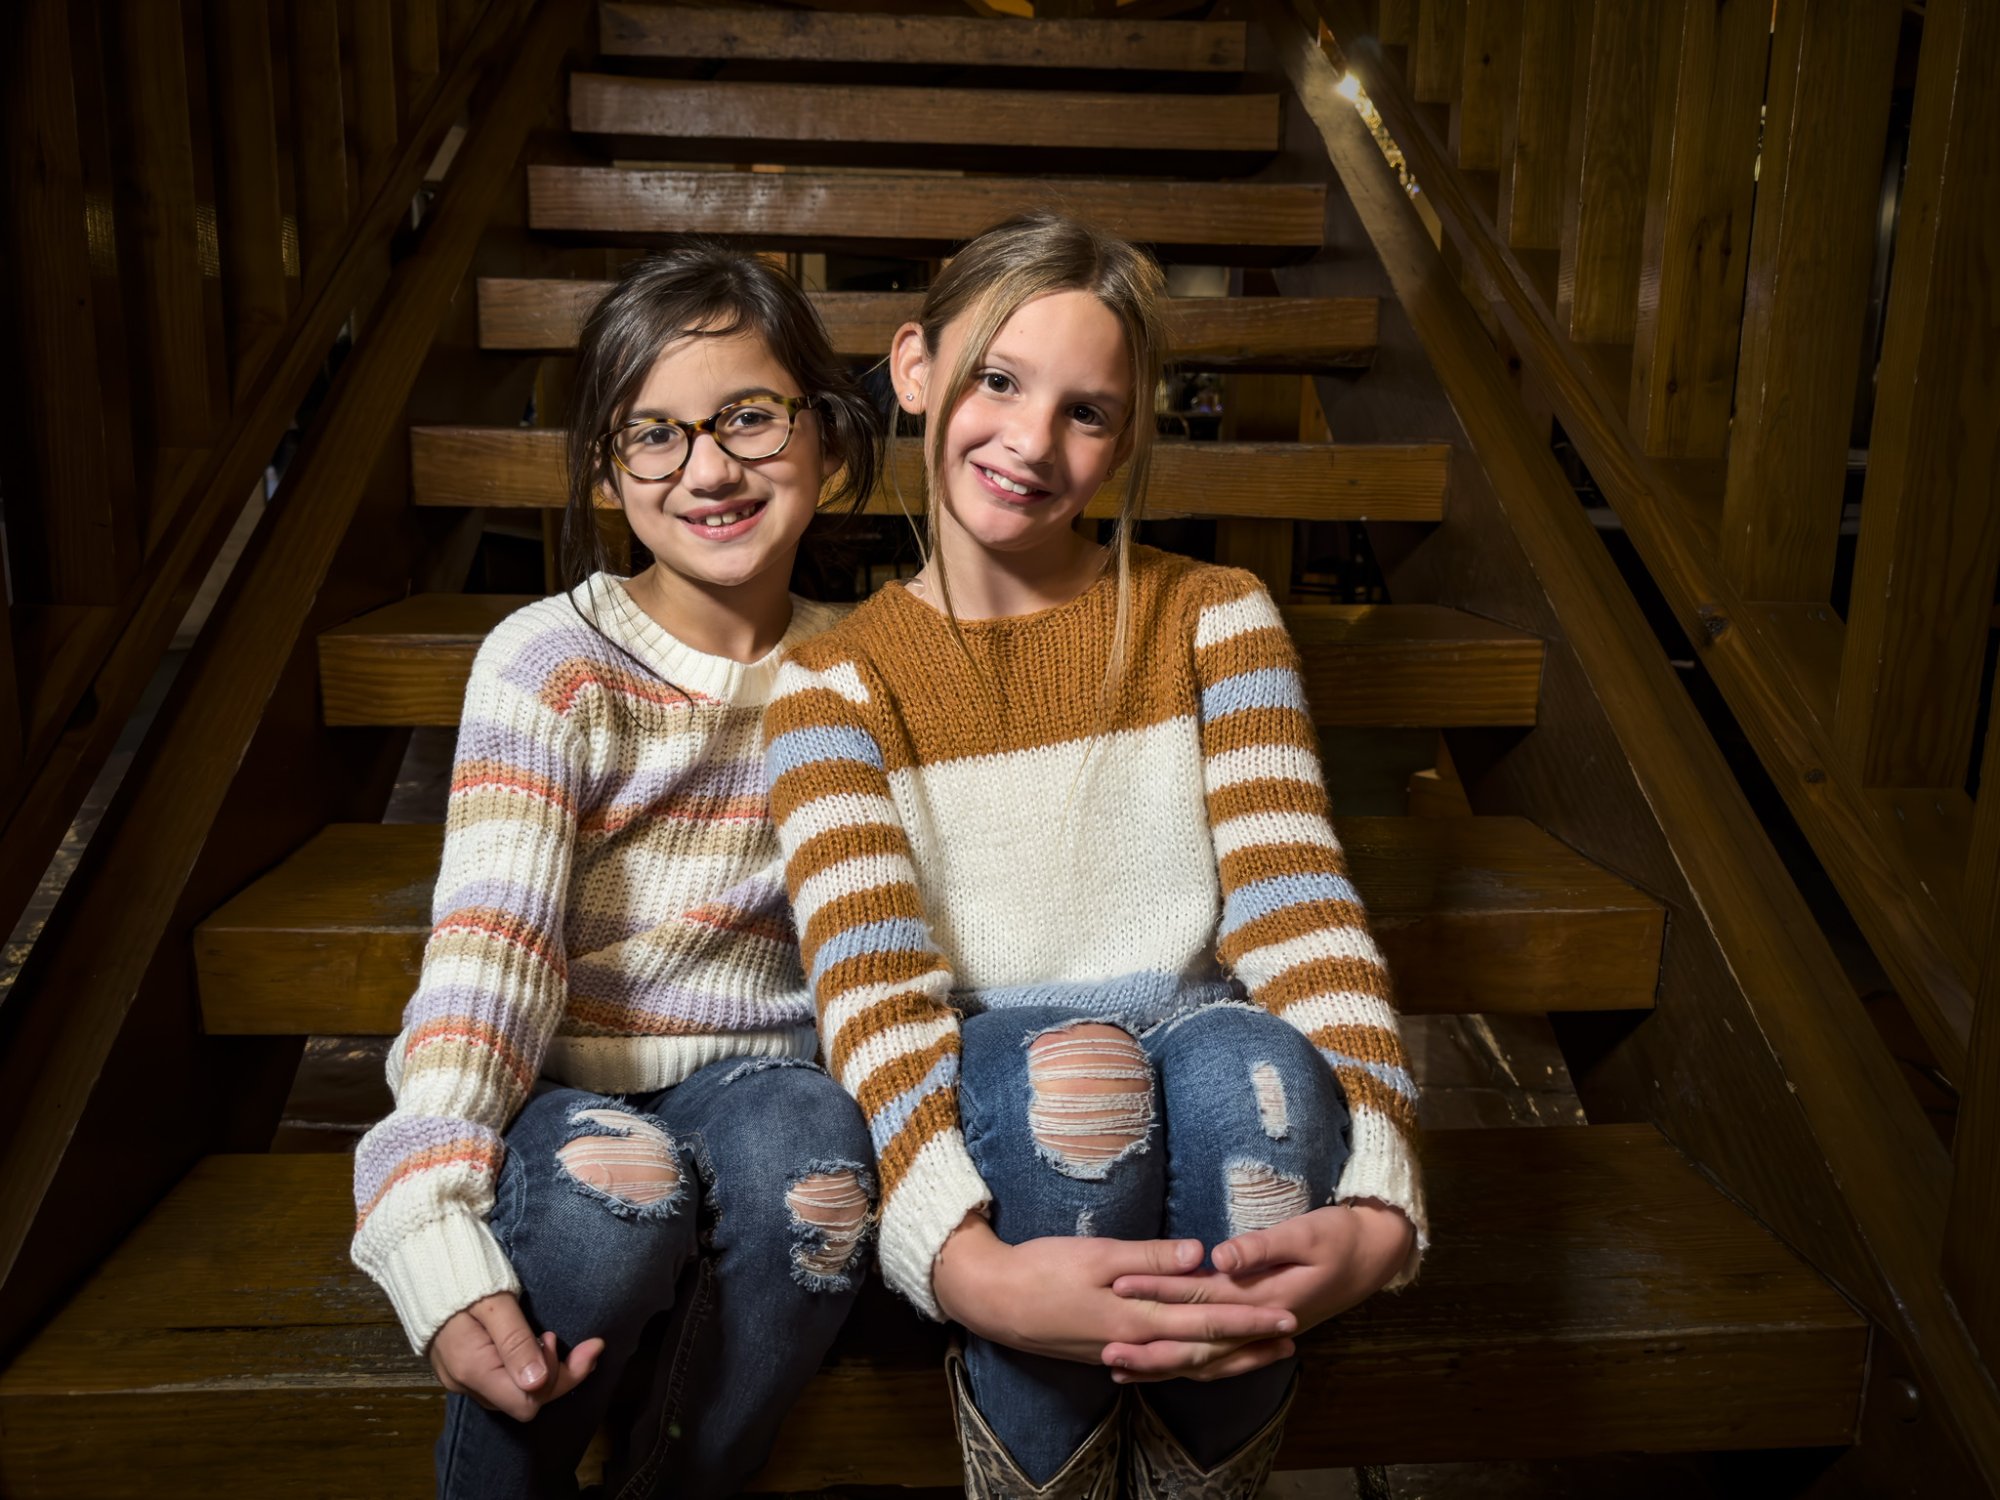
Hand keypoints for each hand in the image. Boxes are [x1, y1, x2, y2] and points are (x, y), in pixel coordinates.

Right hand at [428, 1292, 604, 1420]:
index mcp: (472, 1369)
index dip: (557, 1379)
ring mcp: (462, 1380)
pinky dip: (525, 1370)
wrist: (426, 1263)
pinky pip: (502, 1384)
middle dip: (558, 1375)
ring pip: (514, 1395)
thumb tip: (538, 1383)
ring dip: (544, 1373)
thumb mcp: (495, 1303)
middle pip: (524, 1401)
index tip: (561, 1339)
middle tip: (572, 1339)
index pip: (527, 1403)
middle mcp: (465, 1383)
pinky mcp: (463, 1370)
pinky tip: (535, 1346)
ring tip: (551, 1338)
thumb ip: (515, 1342)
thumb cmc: (464, 1277)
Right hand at [931, 1215, 1298, 1381]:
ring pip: (1187, 1363)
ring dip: (1228, 1358)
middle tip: (1291, 1337)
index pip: (1207, 1320)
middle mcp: (1136, 1343)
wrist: (994, 1300)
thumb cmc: (1042, 1269)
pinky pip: (1163, 1364)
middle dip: (1251, 1344)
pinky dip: (1191, 1363)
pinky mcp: (1109, 1352)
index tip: (1286, 1315)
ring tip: (1262, 1353)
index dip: (1249, 1319)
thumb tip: (1202, 1255)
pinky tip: (1202, 1358)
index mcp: (1137, 1318)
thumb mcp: (1097, 1254)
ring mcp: (1123, 1352)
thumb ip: (1150, 1257)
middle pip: (1206, 1349)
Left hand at [1102, 1202, 1414, 1381]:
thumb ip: (1261, 1247)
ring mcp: (1262, 1334)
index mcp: (1267, 1298)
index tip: (1120, 1285)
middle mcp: (1261, 1325)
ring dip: (1165, 1365)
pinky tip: (1165, 1365)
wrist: (1375, 1255)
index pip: (1201, 1296)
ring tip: (1122, 1368)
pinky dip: (1190, 1365)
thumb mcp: (1306, 1233)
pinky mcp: (1261, 1333)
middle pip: (1198, 1343)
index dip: (1159, 1291)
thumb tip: (1219, 1257)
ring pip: (1207, 1360)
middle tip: (1106, 1350)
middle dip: (1151, 1347)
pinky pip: (1221, 1358)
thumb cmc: (1340, 1236)